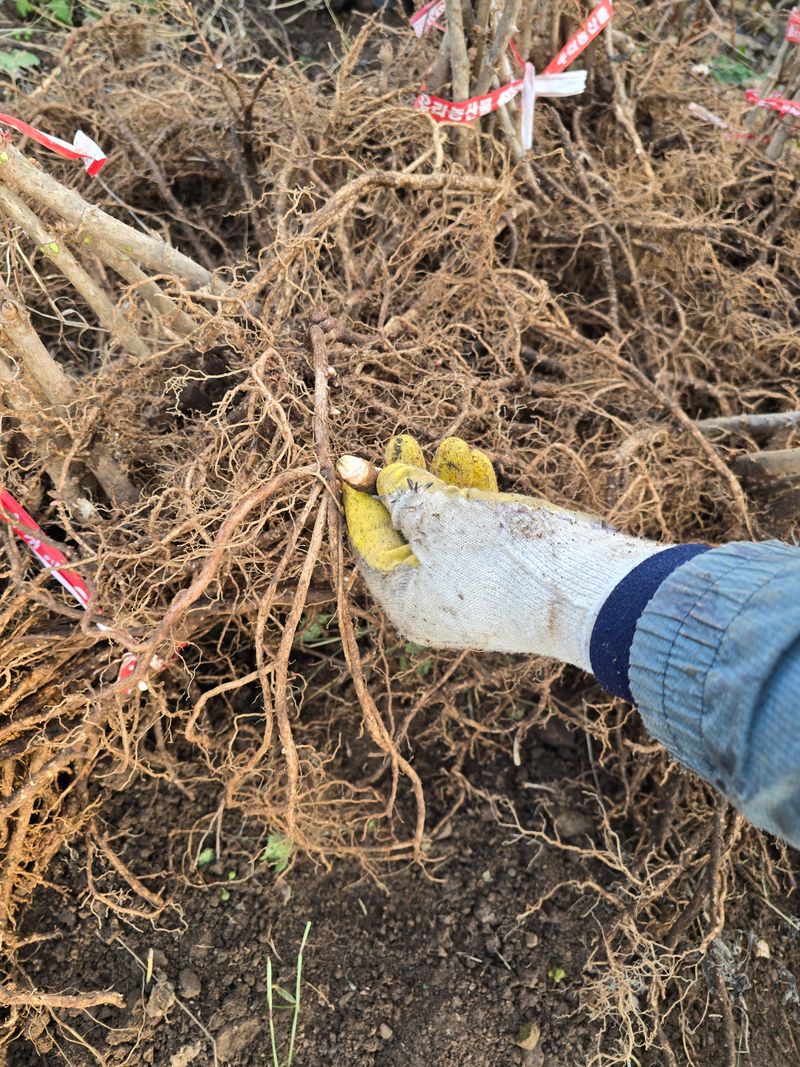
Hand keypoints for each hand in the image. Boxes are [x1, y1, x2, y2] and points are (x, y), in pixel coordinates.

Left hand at [341, 435, 661, 668]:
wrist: (586, 592)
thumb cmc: (498, 556)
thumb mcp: (440, 516)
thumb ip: (403, 495)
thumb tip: (382, 479)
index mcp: (402, 598)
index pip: (369, 540)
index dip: (364, 494)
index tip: (357, 459)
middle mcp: (429, 602)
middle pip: (407, 533)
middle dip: (410, 481)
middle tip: (407, 439)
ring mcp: (468, 594)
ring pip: (445, 530)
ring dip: (447, 483)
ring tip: (455, 444)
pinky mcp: (502, 581)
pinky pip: (476, 538)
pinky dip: (475, 503)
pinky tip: (478, 465)